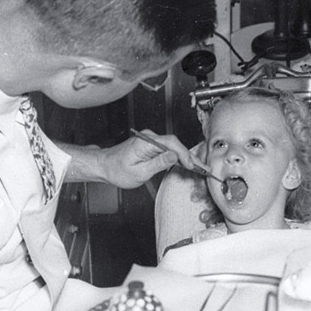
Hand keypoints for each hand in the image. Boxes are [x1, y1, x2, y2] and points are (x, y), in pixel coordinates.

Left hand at [92, 131, 206, 188]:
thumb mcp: (139, 172)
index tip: (191, 166)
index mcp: (146, 142)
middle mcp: (150, 138)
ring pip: (174, 147)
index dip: (184, 155)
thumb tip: (173, 156)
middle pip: (176, 144)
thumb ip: (158, 163)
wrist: (105, 166)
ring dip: (187, 158)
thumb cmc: (117, 170)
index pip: (171, 143)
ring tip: (200, 168)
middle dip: (191, 157)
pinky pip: (169, 149)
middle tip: (204, 169)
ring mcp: (151, 141)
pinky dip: (179, 158)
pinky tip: (188, 165)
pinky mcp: (152, 146)